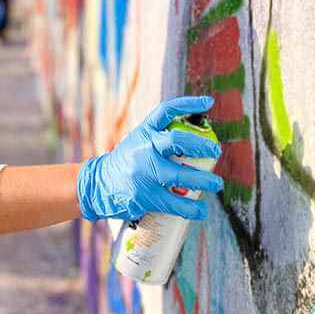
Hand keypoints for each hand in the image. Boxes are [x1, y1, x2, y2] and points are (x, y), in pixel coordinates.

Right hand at [76, 96, 222, 221]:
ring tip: (216, 184)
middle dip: (201, 145)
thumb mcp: (138, 142)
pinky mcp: (146, 197)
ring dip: (203, 180)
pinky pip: (175, 203)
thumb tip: (196, 139)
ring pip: (180, 175)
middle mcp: (144, 149)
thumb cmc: (126, 162)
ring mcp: (145, 173)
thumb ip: (160, 138)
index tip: (208, 102)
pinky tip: (201, 210)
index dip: (188, 104)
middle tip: (215, 150)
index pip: (166, 110)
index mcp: (144, 132)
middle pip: (177, 140)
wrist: (97, 186)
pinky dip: (192, 208)